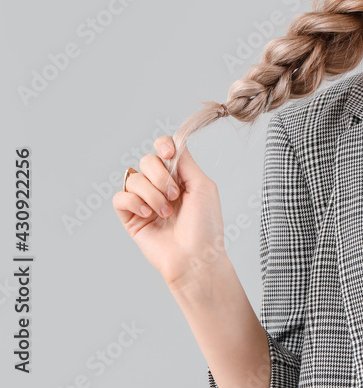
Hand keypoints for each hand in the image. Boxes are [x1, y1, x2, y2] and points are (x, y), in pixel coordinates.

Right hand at [112, 136, 227, 287]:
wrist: (195, 257)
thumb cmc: (205, 226)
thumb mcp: (203, 186)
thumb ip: (185, 162)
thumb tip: (173, 143)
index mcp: (180, 177)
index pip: (164, 149)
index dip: (163, 146)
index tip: (168, 154)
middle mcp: (161, 187)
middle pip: (147, 161)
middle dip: (160, 176)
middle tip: (174, 195)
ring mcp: (145, 201)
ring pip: (133, 179)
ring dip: (152, 194)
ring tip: (166, 212)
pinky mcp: (130, 217)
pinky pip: (120, 197)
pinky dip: (134, 202)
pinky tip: (148, 215)